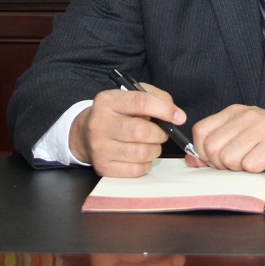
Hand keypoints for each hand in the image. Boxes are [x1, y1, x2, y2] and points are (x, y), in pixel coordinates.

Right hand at [70, 83, 186, 177]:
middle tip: (162, 133)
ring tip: (151, 144)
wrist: (85, 134)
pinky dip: (145, 164)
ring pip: (140, 153)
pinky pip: (135, 170)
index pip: (140, 102)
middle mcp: (100, 123)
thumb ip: (156, 98)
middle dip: (159, 134)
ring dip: (154, 150)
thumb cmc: (117, 114)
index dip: (164, 110)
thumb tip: (175, 115)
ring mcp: (99, 147)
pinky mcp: (103, 167)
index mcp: (107, 101)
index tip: (179, 117)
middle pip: (140, 131)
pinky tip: (140, 156)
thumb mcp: (131, 96)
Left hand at [189, 105, 264, 172]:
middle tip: (238, 164)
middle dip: (221, 165)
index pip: (200, 132)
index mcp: (235, 112)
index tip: (216, 160)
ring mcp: (262, 129)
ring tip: (254, 162)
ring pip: (228, 159)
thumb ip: (218, 145)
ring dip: (239, 168)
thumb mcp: (244, 134)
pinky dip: (256, 170)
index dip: (203, 152)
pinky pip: (250, 165)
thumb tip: (192, 160)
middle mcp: (247, 116)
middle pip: (212, 149)